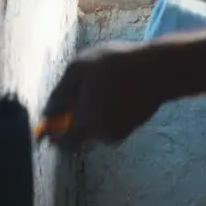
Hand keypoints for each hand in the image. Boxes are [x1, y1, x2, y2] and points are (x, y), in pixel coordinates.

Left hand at [40, 43, 166, 148]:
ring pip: (94, 128)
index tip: (46, 126)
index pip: (61, 141)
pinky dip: (108, 112)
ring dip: (92, 113)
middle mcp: (101, 135)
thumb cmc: (117, 64)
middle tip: (80, 92)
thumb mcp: (81, 68)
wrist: (159, 70)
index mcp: (86, 123)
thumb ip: (61, 93)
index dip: (51, 134)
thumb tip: (47, 113)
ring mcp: (118, 133)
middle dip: (74, 118)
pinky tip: (116, 92)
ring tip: (102, 87)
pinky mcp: (131, 128)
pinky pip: (109, 124)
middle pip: (77, 134)